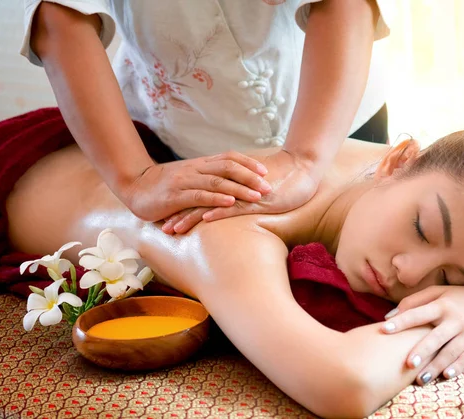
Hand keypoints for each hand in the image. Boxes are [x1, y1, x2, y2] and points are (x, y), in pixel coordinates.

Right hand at [120, 151, 271, 223]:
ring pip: (217, 182)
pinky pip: (199, 196)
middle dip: (250, 177)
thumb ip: (206, 178)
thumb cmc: (163, 185)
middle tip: (268, 186)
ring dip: (240, 189)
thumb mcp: (187, 178)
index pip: (229, 158)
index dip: (248, 163)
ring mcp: (185, 182)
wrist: (133, 186)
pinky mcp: (176, 196)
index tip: (265, 170)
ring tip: (257, 196)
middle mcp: (195, 169)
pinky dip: (217, 199)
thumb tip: (229, 182)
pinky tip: (230, 203)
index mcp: (200, 164)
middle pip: (228, 168)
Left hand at [167, 150, 319, 232]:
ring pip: (210, 204)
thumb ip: (241, 195)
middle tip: (161, 227)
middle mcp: (231, 186)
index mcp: (229, 184)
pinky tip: (203, 220)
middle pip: (198, 200)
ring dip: (190, 217)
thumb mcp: (256, 190)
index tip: (166, 217)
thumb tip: (230, 205)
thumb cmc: (282, 180)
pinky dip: (217, 212)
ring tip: (173, 229)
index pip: (199, 195)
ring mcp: (242, 192)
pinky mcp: (256, 198)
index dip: (182, 206)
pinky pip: (234, 206)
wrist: (302, 168)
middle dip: (178, 214)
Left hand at [380, 283, 463, 385]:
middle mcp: (455, 319)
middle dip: (422, 351)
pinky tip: (446, 376)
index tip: (384, 329)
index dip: (401, 321)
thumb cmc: (460, 296)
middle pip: (435, 337)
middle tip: (407, 364)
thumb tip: (389, 316)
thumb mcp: (438, 292)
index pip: (418, 313)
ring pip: (451, 352)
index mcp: (442, 304)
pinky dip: (458, 367)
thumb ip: (413, 302)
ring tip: (421, 379)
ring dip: (436, 366)